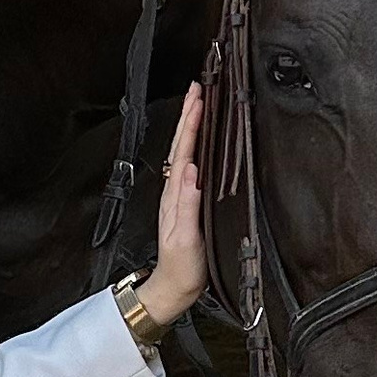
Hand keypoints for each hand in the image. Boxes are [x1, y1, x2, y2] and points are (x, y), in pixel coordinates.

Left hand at [136, 82, 206, 331]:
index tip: (198, 98)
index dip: (191, 123)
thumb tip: (192, 172)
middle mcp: (176, 191)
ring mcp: (179, 196)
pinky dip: (195, 147)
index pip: (184, 150)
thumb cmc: (182, 267)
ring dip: (191, 126)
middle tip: (198, 88)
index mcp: (176, 195)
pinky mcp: (186, 203)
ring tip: (199, 104)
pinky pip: (190, 165)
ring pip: (185, 152)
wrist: (174, 288)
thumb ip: (188, 205)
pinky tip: (201, 141)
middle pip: (183, 145)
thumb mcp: (186, 238)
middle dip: (190, 115)